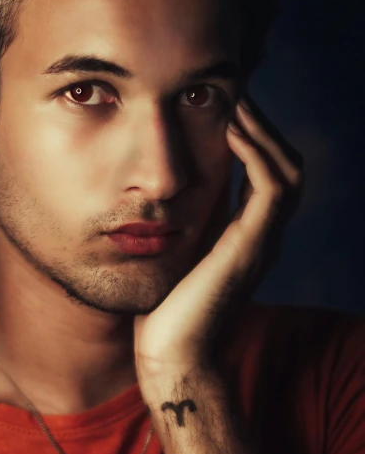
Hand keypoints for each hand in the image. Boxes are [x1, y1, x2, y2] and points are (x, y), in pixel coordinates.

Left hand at [134, 93, 304, 378]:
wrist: (173, 357)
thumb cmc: (166, 309)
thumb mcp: (176, 254)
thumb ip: (185, 224)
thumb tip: (168, 189)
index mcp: (247, 236)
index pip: (268, 174)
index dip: (254, 139)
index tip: (226, 108)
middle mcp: (263, 236)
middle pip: (285, 166)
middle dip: (263, 128)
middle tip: (235, 96)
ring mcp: (262, 242)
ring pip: (286, 171)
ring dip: (263, 132)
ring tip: (237, 103)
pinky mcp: (251, 248)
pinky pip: (271, 188)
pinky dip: (257, 153)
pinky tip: (232, 129)